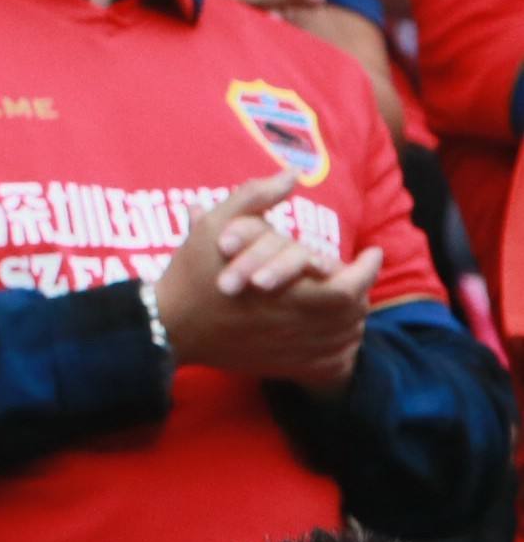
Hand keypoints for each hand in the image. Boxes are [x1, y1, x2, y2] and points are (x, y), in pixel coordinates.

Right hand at [152, 173, 379, 393]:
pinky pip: (333, 363)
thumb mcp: (216, 226)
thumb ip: (255, 197)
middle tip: (362, 274)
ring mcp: (292, 350)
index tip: (374, 253)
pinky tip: (338, 331)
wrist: (168, 325)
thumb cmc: (191, 273)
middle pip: (354, 314)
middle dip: (365, 290)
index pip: (349, 286)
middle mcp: (296, 325)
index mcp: (287, 292)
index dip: (368, 270)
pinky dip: (344, 347)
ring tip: (353, 297)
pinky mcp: (286, 367)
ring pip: (346, 338)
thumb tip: (291, 174)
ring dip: (356, 317)